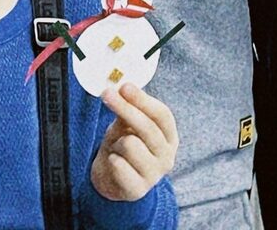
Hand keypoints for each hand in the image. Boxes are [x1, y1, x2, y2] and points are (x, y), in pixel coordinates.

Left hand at [89, 84, 177, 202]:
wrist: (111, 179)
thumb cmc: (122, 146)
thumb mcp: (127, 124)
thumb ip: (128, 109)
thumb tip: (122, 88)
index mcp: (169, 137)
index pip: (162, 115)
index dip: (143, 99)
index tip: (124, 86)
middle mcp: (167, 156)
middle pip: (148, 128)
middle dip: (125, 108)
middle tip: (107, 94)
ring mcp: (154, 175)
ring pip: (130, 145)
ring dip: (116, 142)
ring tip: (116, 148)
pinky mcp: (138, 189)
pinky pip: (118, 165)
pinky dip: (111, 159)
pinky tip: (114, 163)